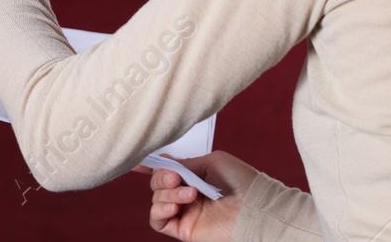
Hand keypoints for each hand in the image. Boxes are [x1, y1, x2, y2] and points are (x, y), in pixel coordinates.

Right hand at [132, 151, 257, 239]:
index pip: (168, 170)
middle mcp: (188, 194)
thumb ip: (186, 163)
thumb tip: (164, 161)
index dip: (151, 165)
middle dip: (162, 177)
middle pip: (157, 184)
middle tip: (177, 177)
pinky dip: (160, 210)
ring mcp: (185, 212)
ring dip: (167, 193)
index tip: (137, 161)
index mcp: (196, 177)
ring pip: (157, 200)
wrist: (253, 209)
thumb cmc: (241, 182)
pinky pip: (157, 220)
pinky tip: (174, 206)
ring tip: (189, 193)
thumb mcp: (211, 162)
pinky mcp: (183, 229)